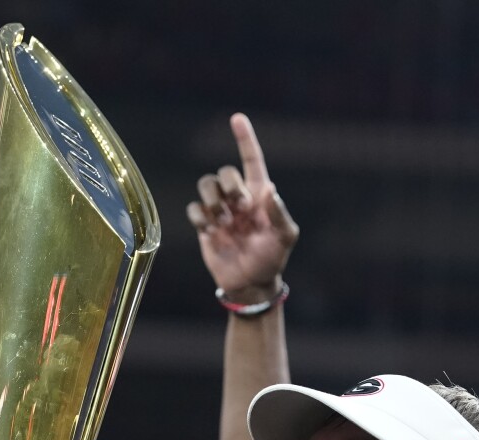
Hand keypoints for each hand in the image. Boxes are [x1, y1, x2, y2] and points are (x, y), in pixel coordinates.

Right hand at [186, 113, 299, 300]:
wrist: (250, 282)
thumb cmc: (272, 258)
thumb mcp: (284, 237)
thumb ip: (279, 214)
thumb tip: (269, 191)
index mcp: (260, 194)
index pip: (252, 160)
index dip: (244, 139)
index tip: (237, 118)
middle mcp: (238, 198)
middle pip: (226, 172)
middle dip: (231, 187)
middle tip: (241, 211)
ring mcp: (220, 210)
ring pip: (206, 185)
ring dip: (213, 201)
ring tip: (223, 222)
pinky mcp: (204, 225)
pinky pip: (193, 208)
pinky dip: (199, 217)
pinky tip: (210, 231)